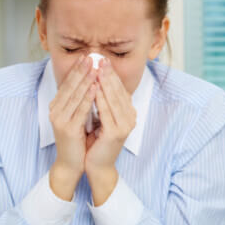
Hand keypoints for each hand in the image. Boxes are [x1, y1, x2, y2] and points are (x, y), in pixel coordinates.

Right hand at [46, 55, 96, 198]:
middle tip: (91, 56)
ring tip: (95, 68)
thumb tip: (90, 82)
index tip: (87, 56)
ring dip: (86, 80)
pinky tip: (95, 87)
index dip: (77, 70)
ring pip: (75, 95)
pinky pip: (80, 109)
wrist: (71, 163)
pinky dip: (88, 97)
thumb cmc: (77, 140)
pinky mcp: (68, 129)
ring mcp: (60, 119)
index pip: (67, 83)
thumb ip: (80, 101)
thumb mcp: (77, 116)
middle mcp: (56, 111)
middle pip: (70, 86)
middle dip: (81, 70)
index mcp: (57, 106)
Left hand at [84, 58, 136, 204]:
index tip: (102, 59)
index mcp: (128, 112)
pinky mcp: (117, 132)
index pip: (120, 88)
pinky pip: (107, 111)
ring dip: (105, 82)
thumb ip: (103, 102)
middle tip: (100, 58)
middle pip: (119, 90)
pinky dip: (100, 98)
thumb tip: (96, 80)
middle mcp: (130, 117)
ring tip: (96, 68)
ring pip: (114, 98)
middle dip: (108, 73)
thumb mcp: (101, 117)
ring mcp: (125, 125)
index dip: (111, 73)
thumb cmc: (97, 141)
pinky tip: (94, 87)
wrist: (97, 165)